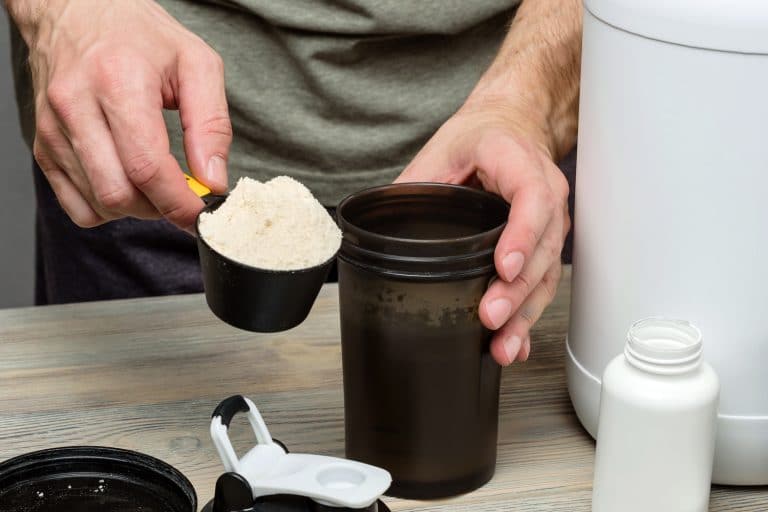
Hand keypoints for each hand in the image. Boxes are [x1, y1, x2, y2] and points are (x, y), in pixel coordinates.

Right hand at [14, 0, 230, 229]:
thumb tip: (213, 180)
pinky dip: (108, 208)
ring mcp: (52, 129)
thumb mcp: (196, 64)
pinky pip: (77, 206)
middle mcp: (75, 106)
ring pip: (99, 204)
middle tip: (182, 193)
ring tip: (157, 181)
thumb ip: (212, 124)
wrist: (77, 9)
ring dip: (138, 209)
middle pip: (119, 193)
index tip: (202, 213)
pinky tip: (127, 182)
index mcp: (117, 82)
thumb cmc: (140, 36)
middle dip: (160, 208)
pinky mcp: (42, 146)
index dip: (180, 203)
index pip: (147, 167)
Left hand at [396, 102, 570, 365]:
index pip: (531, 199)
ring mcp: (552, 220)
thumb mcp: (441, 151)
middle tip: (490, 317)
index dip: (521, 236)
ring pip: (546, 273)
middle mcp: (546, 192)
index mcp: (519, 162)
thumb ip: (415, 189)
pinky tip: (516, 343)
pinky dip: (529, 315)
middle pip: (544, 247)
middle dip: (517, 289)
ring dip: (525, 313)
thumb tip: (374, 232)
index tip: (502, 267)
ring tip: (503, 346)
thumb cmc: (480, 135)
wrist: (510, 124)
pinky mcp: (547, 243)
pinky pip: (543, 282)